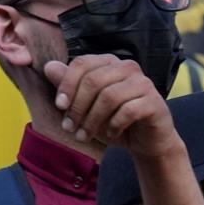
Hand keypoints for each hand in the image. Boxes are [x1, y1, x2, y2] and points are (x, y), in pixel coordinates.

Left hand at [41, 55, 176, 156]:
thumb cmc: (112, 120)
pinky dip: (114, 125)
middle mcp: (127, 67)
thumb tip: (48, 67)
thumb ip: (69, 86)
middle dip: (77, 107)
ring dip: (92, 120)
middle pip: (93, 80)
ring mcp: (143, 83)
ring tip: (84, 136)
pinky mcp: (154, 102)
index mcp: (109, 63)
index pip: (82, 63)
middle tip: (69, 128)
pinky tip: (110, 134)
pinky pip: (128, 110)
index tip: (59, 106)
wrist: (145, 141)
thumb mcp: (85, 106)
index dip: (67, 84)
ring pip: (109, 96)